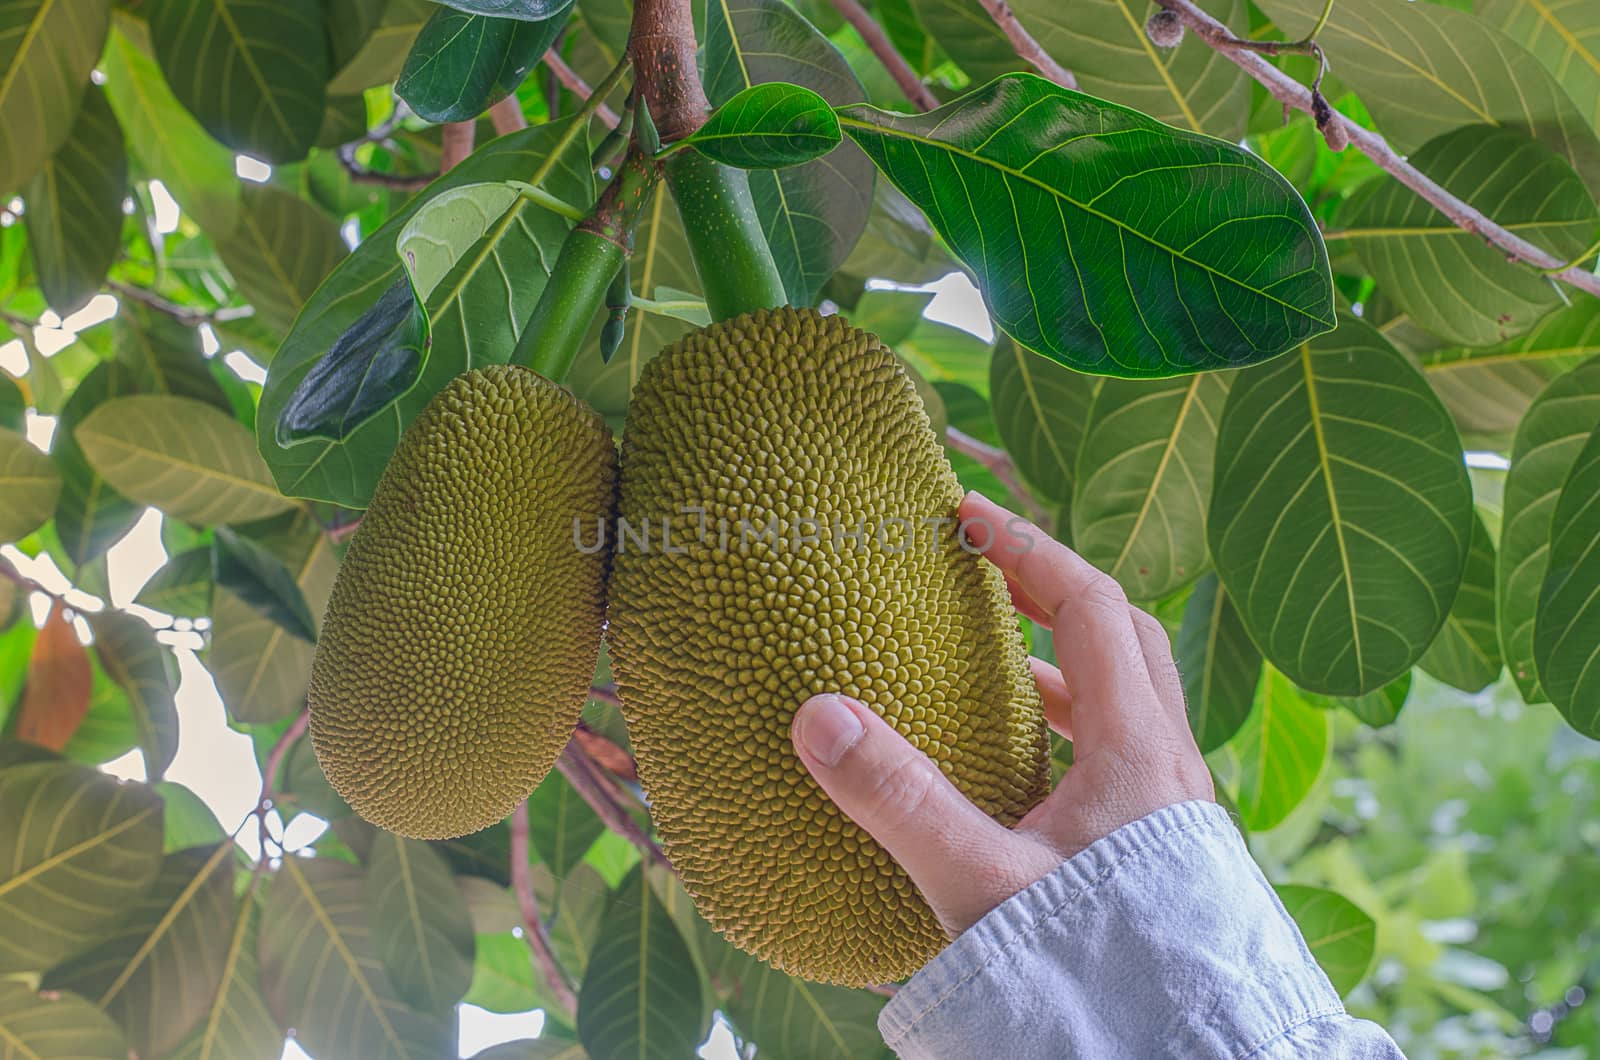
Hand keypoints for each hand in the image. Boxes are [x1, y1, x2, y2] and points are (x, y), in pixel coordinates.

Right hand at [790, 492, 1213, 938]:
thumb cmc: (1095, 973)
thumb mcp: (981, 884)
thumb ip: (899, 798)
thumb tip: (818, 714)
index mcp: (1137, 749)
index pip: (1089, 605)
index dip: (1030, 550)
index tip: (968, 519)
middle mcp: (1167, 766)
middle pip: (1123, 637)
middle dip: (1053, 592)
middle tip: (989, 575)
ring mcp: (1171, 809)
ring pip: (1127, 701)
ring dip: (1063, 667)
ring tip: (992, 670)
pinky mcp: (1161, 850)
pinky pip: (1121, 757)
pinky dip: (1071, 730)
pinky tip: (1021, 771)